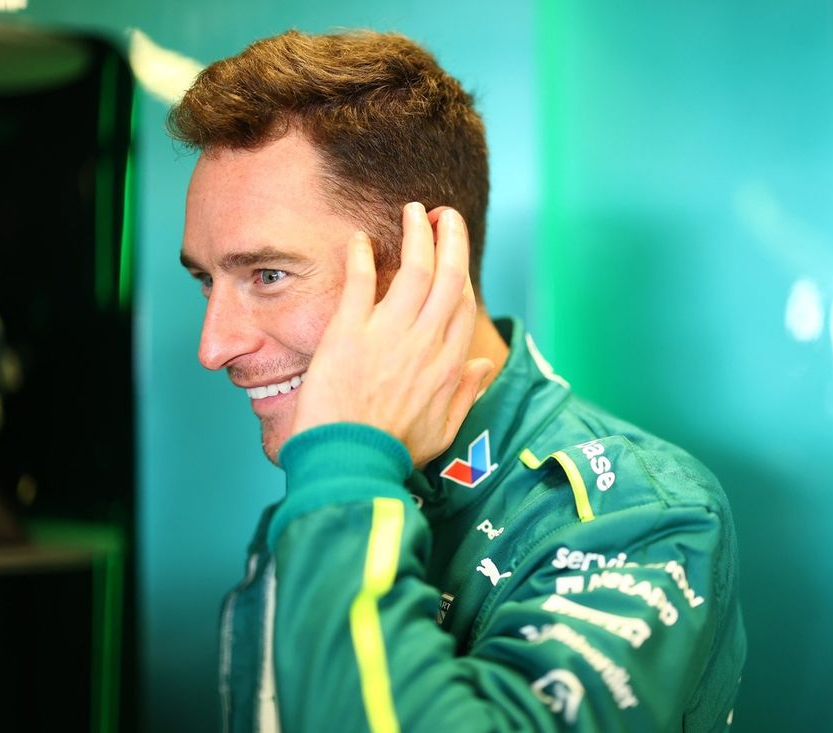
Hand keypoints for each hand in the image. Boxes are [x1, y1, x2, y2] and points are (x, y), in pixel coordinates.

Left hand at [290, 202, 493, 465]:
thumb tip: (482, 363)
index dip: (461, 271)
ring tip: (413, 211)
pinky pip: (359, 283)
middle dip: (449, 238)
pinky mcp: (350, 333)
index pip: (462, 304)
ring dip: (416, 235)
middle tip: (443, 214)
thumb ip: (465, 393)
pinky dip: (360, 256)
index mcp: (449, 365)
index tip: (456, 251)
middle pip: (447, 277)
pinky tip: (358, 238)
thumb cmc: (394, 451)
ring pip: (413, 271)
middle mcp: (425, 342)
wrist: (351, 462)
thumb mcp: (444, 430)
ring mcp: (388, 334)